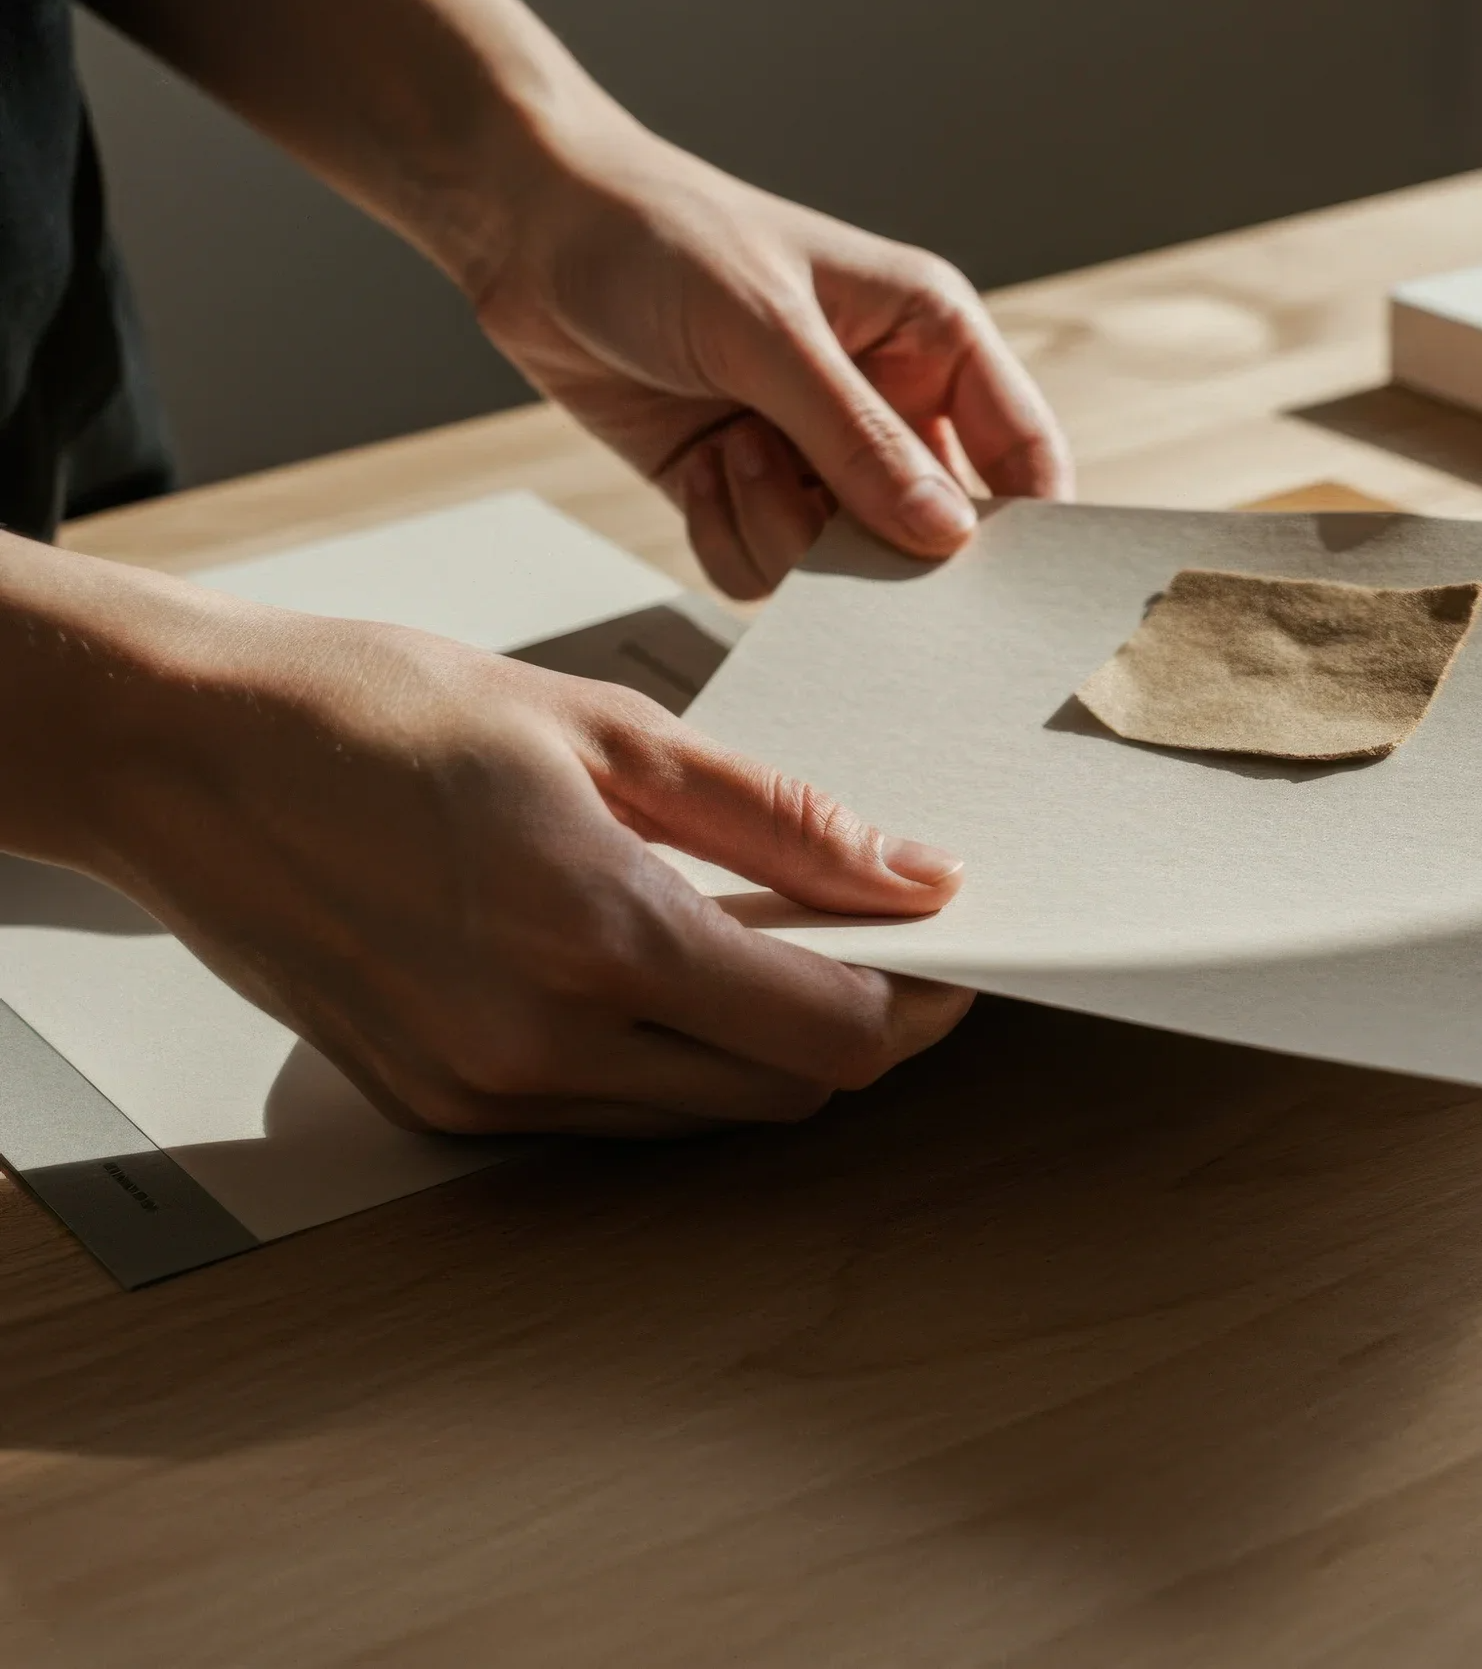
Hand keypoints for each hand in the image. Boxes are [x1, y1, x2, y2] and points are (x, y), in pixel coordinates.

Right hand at [23, 562, 972, 1135]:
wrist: (183, 751)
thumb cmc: (372, 709)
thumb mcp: (607, 728)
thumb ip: (780, 817)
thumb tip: (913, 873)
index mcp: (595, 936)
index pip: (829, 1032)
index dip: (919, 1003)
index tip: (954, 952)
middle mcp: (541, 1044)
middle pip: (781, 1093)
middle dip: (856, 1030)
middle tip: (878, 942)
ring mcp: (483, 1092)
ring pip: (702, 1116)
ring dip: (766, 1049)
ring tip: (770, 939)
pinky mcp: (440, 1107)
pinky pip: (613, 1115)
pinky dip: (673, 1059)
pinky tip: (668, 968)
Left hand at [470, 127, 1075, 596]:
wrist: (527, 232)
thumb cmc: (658, 239)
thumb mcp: (767, 331)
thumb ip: (860, 439)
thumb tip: (947, 538)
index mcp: (931, 340)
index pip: (1025, 453)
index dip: (1032, 530)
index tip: (1007, 595)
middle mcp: (887, 404)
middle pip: (935, 533)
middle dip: (878, 546)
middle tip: (829, 525)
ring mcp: (816, 454)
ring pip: (845, 565)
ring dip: (783, 529)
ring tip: (734, 450)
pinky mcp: (746, 489)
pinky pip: (766, 568)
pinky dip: (730, 535)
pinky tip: (699, 468)